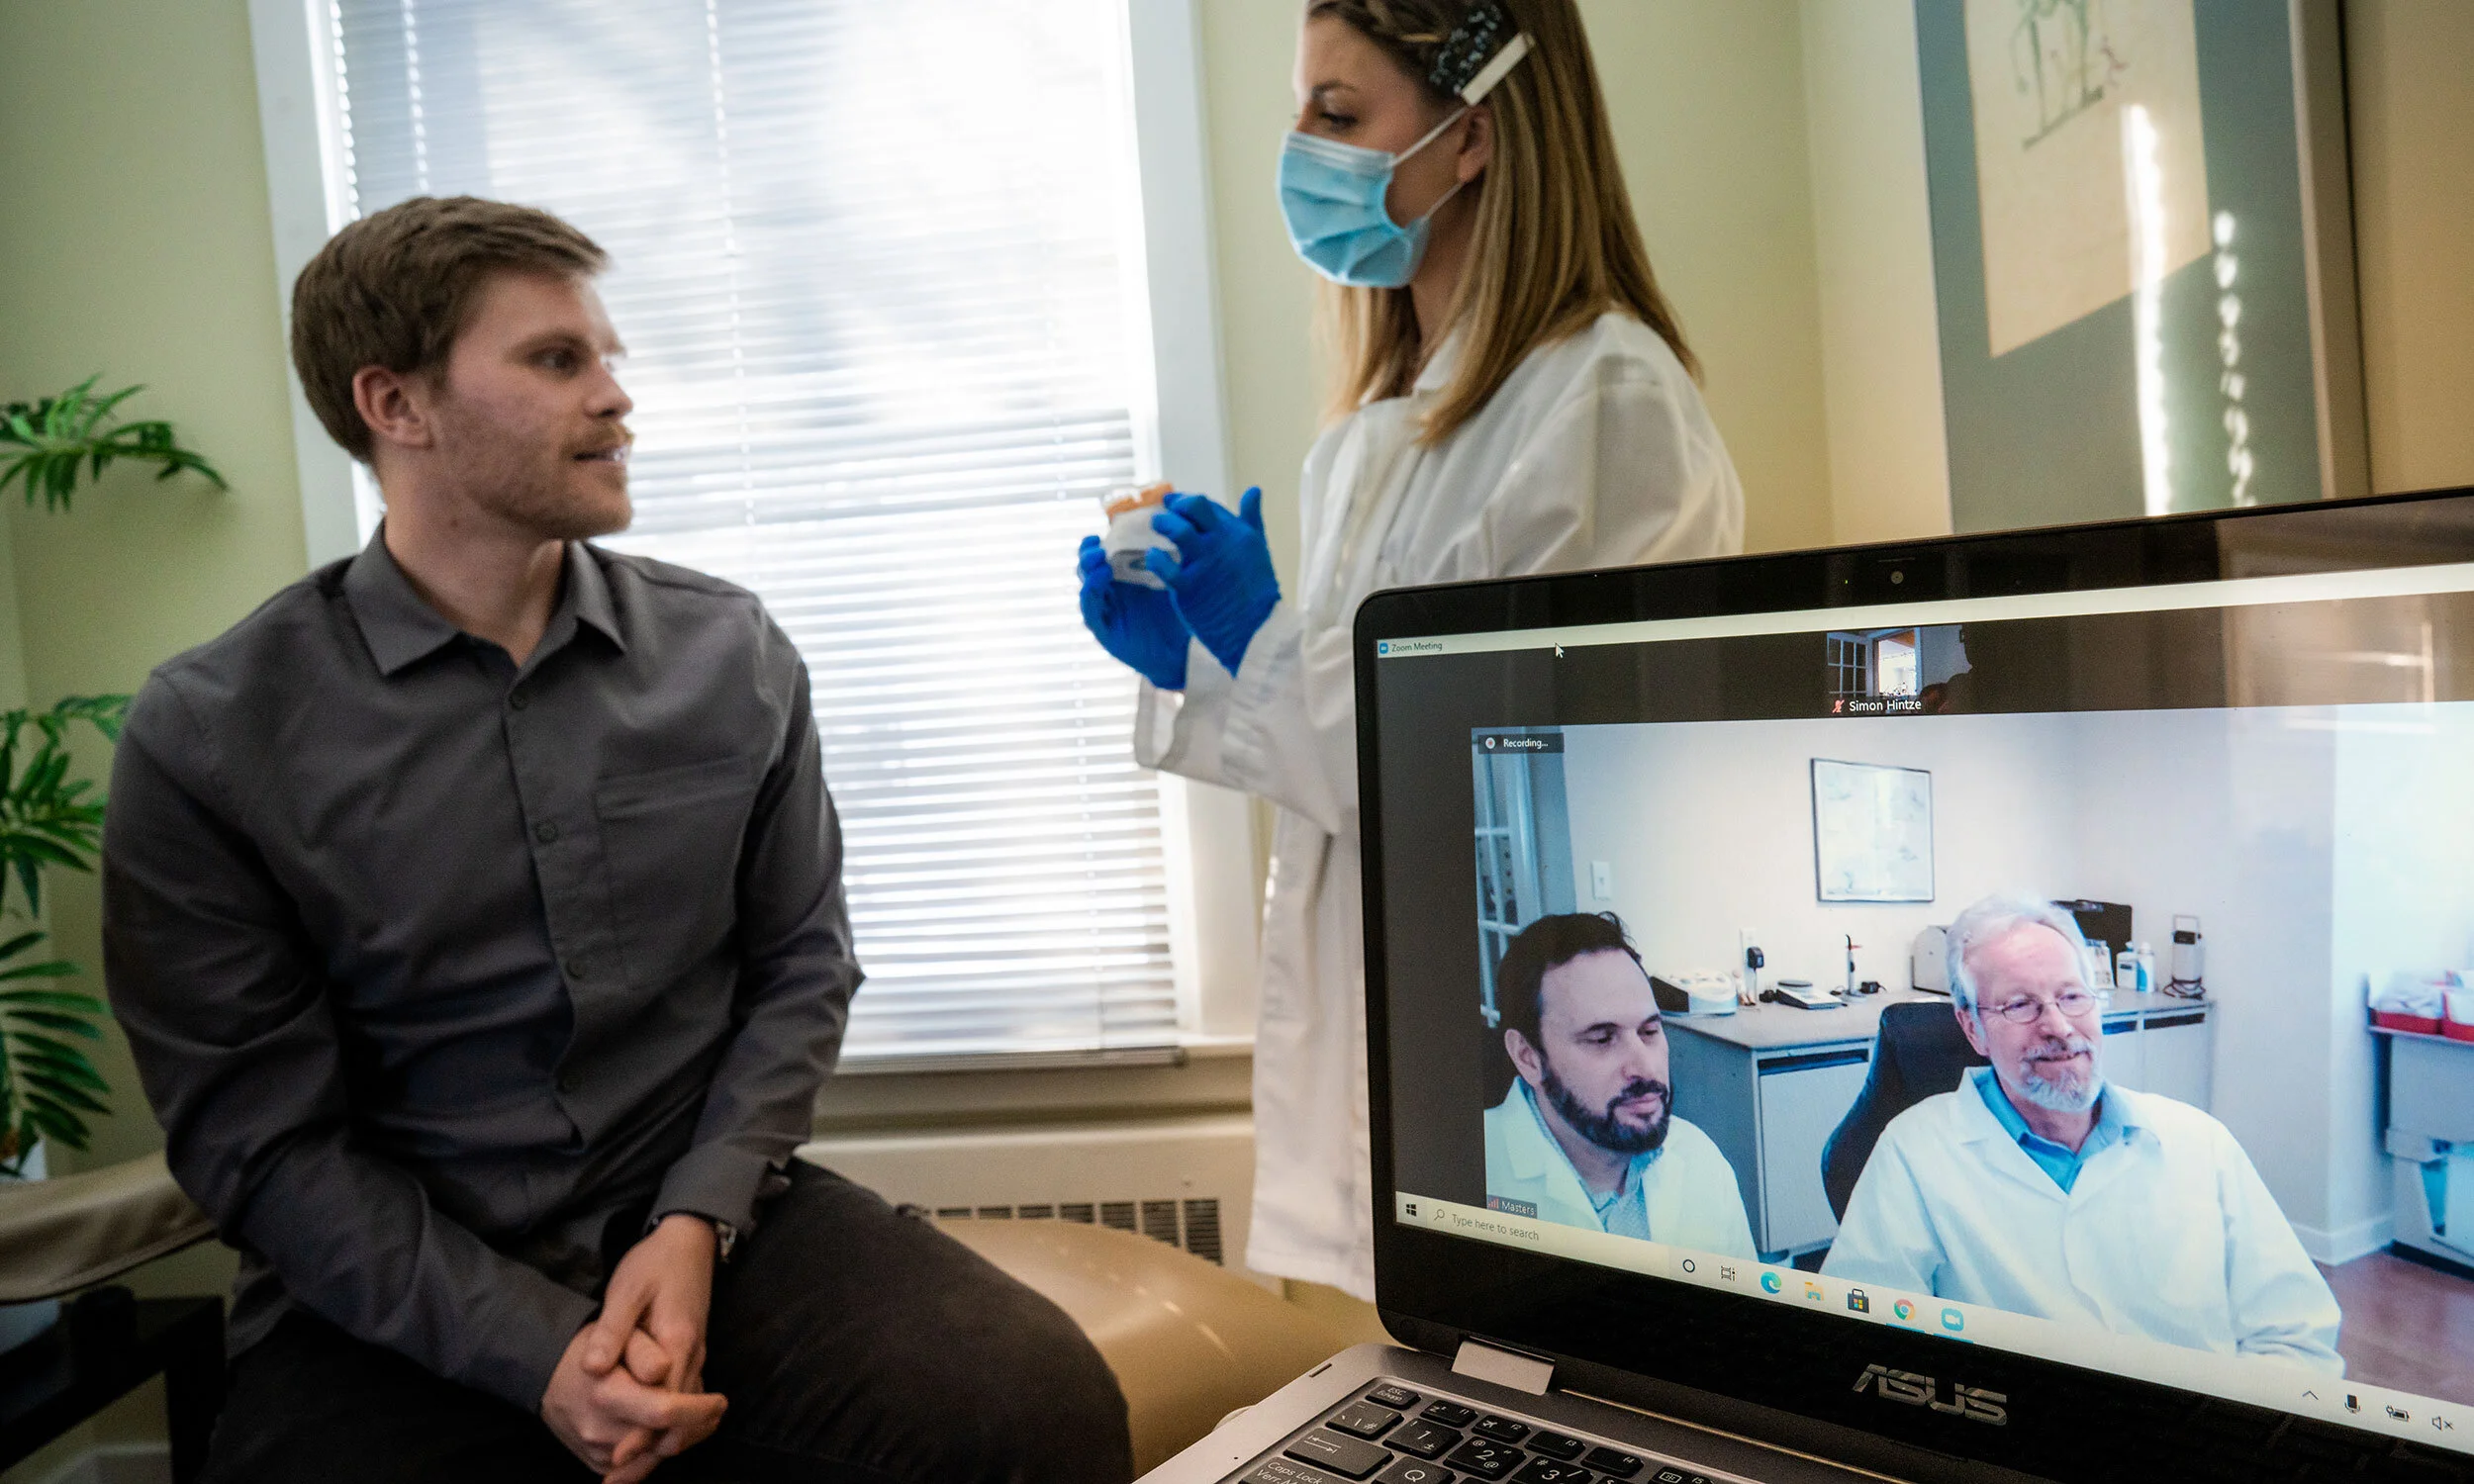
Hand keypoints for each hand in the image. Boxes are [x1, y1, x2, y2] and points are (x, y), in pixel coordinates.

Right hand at [541, 1320, 726, 1483]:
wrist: (545, 1372)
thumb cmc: (589, 1345)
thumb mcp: (618, 1329)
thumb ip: (642, 1349)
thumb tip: (662, 1369)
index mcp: (607, 1394)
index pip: (664, 1412)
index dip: (698, 1409)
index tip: (720, 1401)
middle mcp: (600, 1430)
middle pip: (663, 1442)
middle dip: (696, 1428)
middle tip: (715, 1411)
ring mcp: (596, 1451)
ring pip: (653, 1457)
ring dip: (681, 1439)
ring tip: (702, 1419)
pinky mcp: (595, 1462)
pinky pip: (636, 1465)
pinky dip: (658, 1449)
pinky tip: (675, 1431)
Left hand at [573, 1214, 720, 1477]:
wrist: (689, 1241)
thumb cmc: (655, 1263)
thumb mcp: (627, 1289)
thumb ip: (612, 1330)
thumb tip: (592, 1368)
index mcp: (677, 1341)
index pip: (665, 1402)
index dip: (641, 1434)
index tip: (617, 1459)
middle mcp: (692, 1355)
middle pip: (681, 1421)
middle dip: (651, 1454)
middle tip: (617, 1479)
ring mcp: (696, 1357)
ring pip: (687, 1417)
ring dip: (661, 1447)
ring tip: (627, 1473)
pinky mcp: (691, 1355)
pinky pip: (687, 1403)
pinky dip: (671, 1429)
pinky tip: (649, 1442)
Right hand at [1078, 535, 1189, 689]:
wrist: (1181, 654)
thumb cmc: (1179, 617)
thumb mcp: (1176, 586)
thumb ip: (1174, 563)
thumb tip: (1183, 527)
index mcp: (1124, 580)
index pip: (1105, 555)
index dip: (1102, 540)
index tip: (1106, 525)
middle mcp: (1111, 593)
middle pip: (1089, 568)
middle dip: (1088, 554)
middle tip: (1096, 541)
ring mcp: (1105, 612)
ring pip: (1087, 588)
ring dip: (1088, 572)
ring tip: (1099, 560)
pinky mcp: (1103, 632)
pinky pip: (1090, 613)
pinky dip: (1091, 596)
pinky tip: (1101, 582)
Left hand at [1145, 488, 1279, 675]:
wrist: (1255, 629)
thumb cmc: (1256, 587)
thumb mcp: (1257, 547)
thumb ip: (1252, 518)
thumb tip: (1254, 489)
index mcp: (1236, 533)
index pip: (1207, 506)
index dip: (1186, 501)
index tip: (1175, 503)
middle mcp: (1219, 543)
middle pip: (1195, 507)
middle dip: (1176, 505)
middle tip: (1165, 511)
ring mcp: (1203, 564)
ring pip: (1178, 531)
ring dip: (1163, 523)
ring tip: (1156, 525)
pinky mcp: (1188, 587)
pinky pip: (1164, 566)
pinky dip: (1155, 558)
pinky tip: (1153, 557)